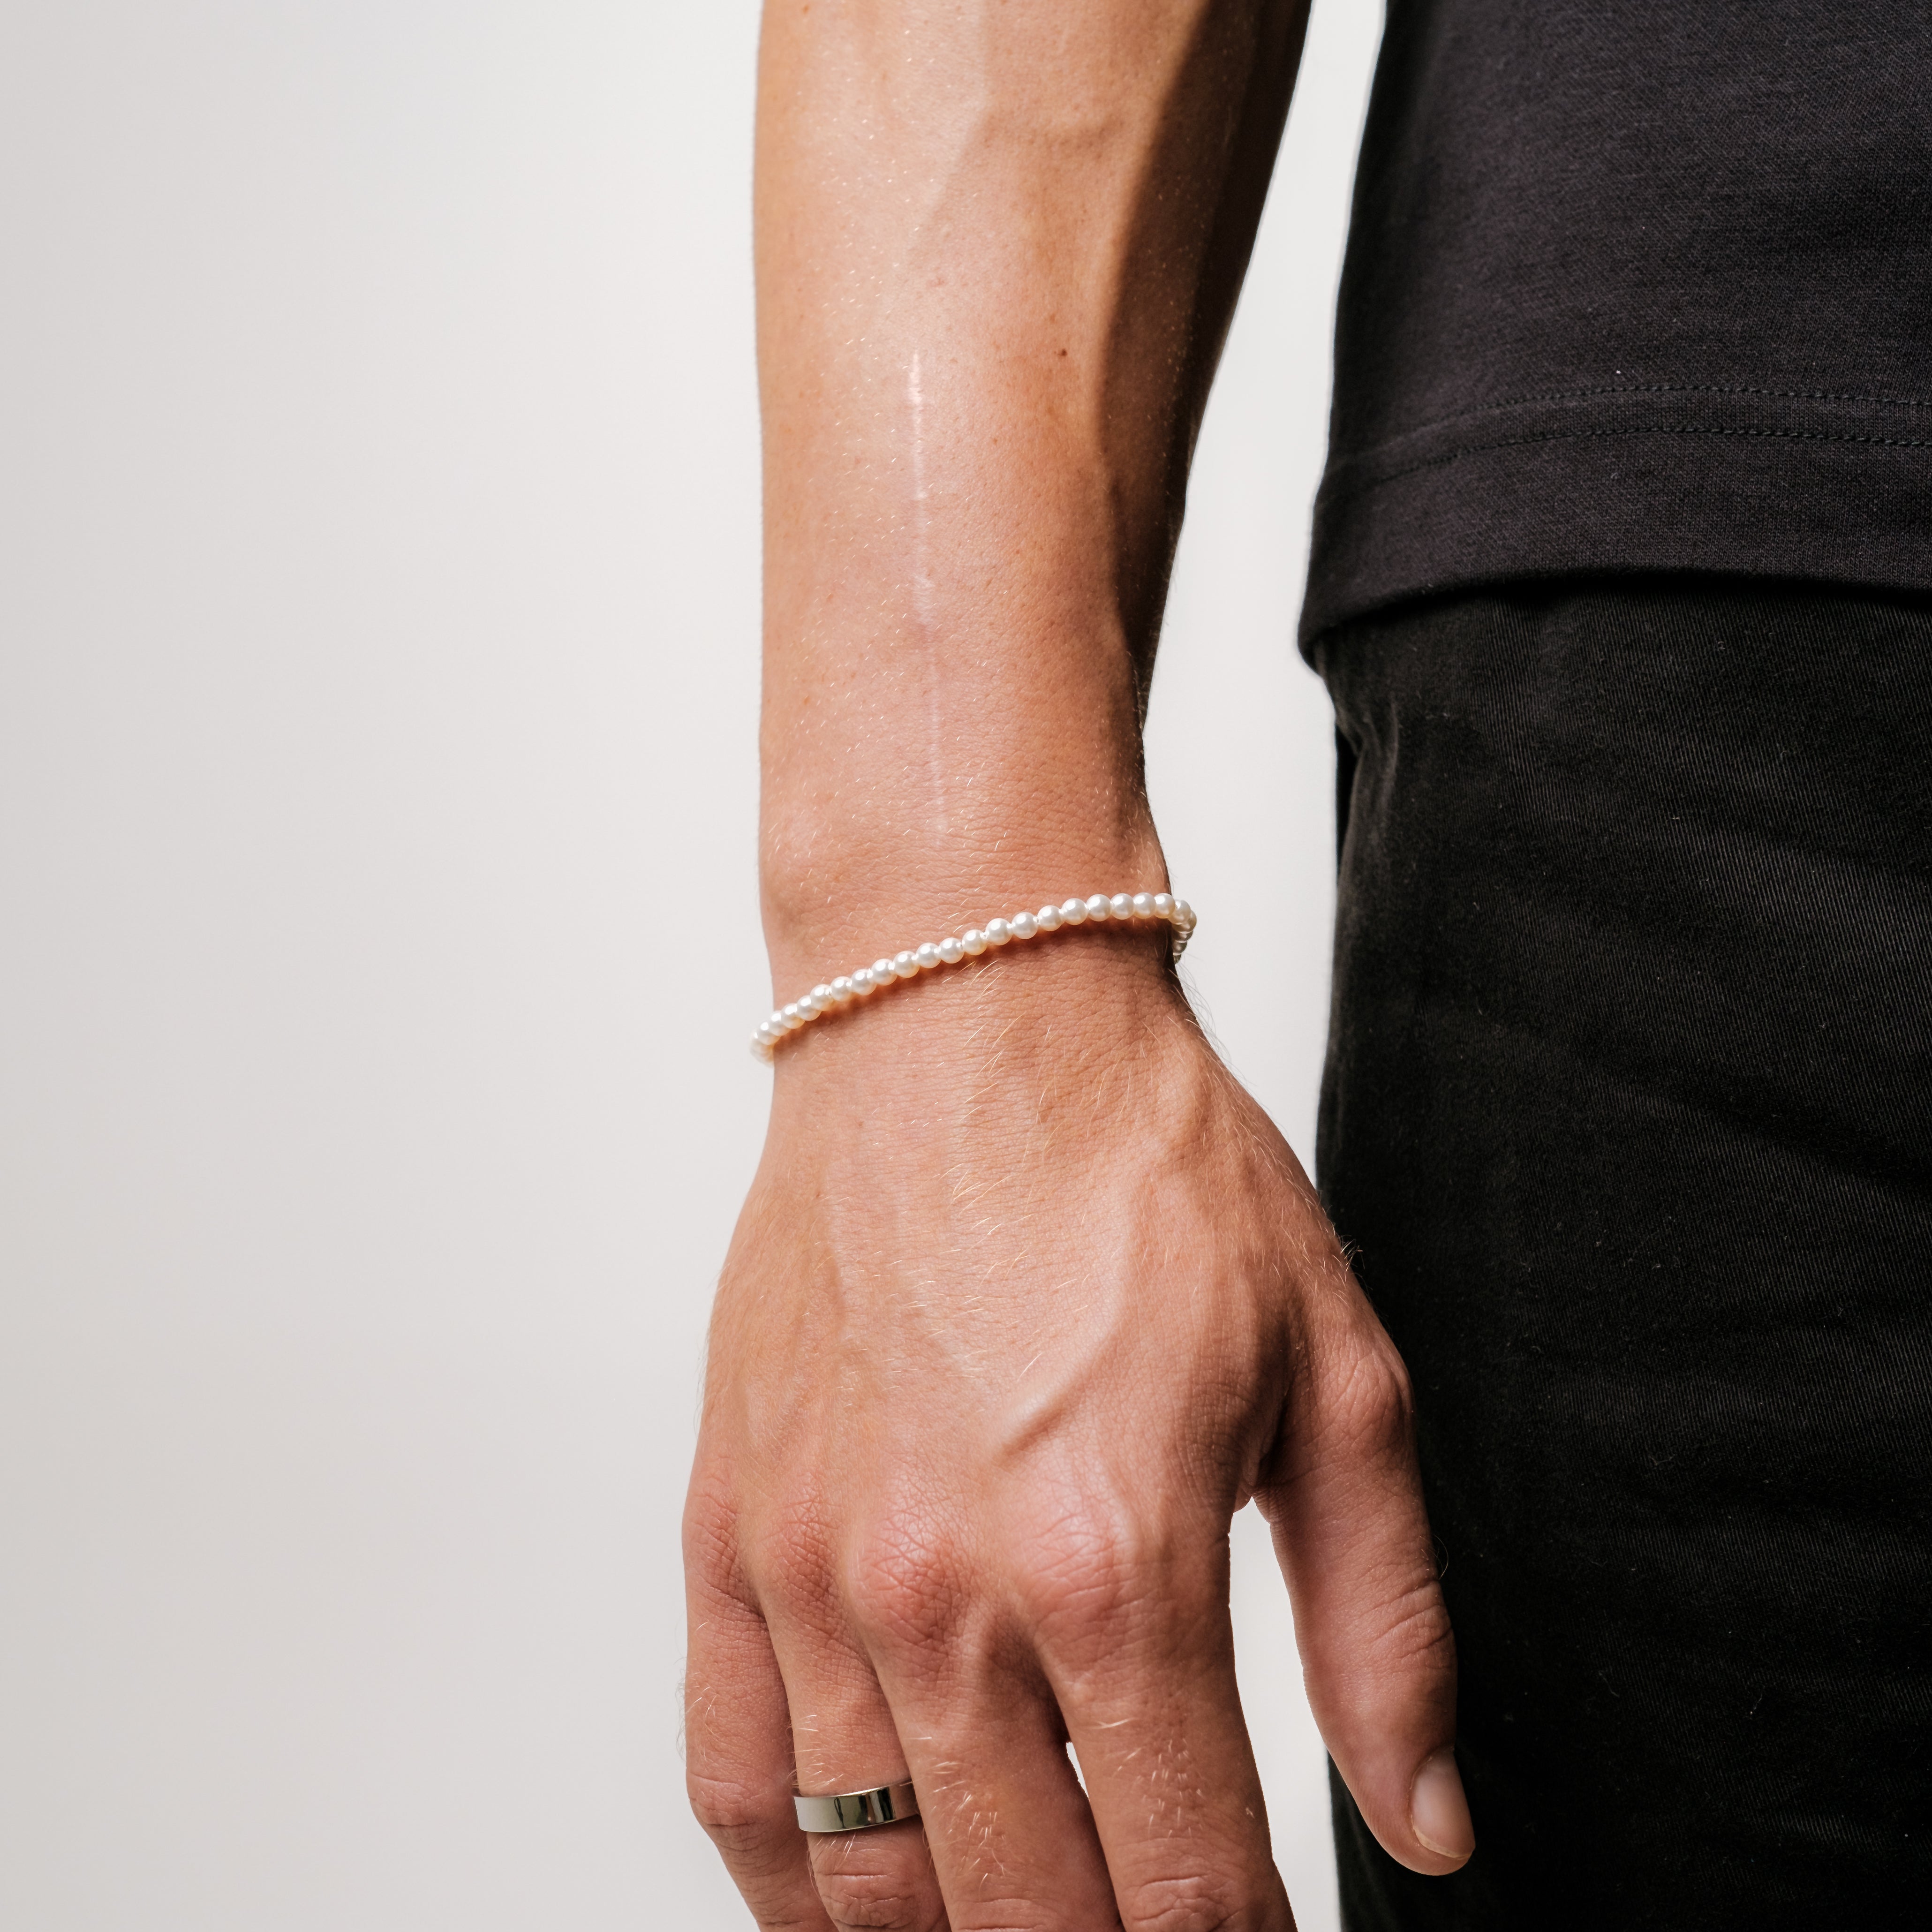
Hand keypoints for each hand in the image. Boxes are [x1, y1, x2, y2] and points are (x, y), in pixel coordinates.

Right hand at [684, 935, 1471, 1930]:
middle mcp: (944, 1592)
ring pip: (872, 1883)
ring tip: (1031, 1923)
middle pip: (1030, 1919)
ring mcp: (812, 1568)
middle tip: (1151, 1925)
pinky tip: (856, 1905)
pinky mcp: (728, 1525)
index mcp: (1118, 1563)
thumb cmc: (1142, 1166)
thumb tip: (1428, 1826)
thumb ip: (1385, 1626)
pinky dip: (789, 1888)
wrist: (965, 1019)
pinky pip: (731, 1780)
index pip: (1191, 1886)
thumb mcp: (1336, 1375)